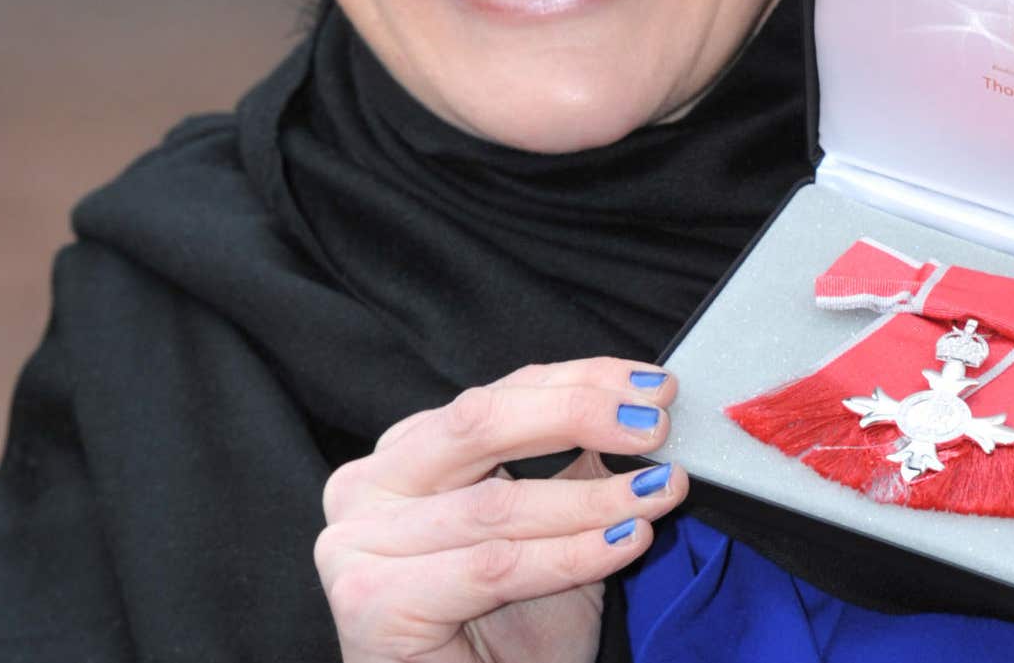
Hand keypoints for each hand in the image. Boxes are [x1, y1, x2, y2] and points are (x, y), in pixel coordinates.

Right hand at [315, 357, 687, 662]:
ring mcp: (357, 541)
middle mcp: (369, 485)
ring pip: (496, 504)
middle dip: (578, 415)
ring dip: (592, 498)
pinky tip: (624, 542)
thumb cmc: (507, 632)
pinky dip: (569, 554)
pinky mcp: (369, 599)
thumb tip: (642, 411)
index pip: (498, 394)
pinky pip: (492, 566)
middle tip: (654, 425)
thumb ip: (577, 466)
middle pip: (480, 422)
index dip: (580, 381)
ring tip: (656, 494)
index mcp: (406, 453)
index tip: (651, 386)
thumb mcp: (553, 529)